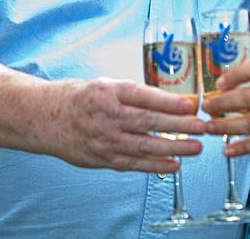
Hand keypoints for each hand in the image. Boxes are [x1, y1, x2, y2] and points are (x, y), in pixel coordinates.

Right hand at [43, 77, 207, 172]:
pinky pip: (133, 163)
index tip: (190, 104)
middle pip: (147, 122)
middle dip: (178, 125)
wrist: (47, 117)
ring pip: (144, 145)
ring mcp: (105, 139)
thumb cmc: (83, 97)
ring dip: (173, 148)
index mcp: (110, 92)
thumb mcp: (107, 84)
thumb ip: (135, 93)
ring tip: (196, 147)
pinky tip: (175, 164)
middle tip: (202, 127)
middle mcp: (107, 116)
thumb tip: (171, 99)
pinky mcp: (103, 158)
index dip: (168, 101)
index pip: (143, 96)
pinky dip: (155, 165)